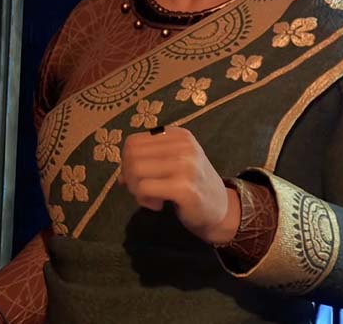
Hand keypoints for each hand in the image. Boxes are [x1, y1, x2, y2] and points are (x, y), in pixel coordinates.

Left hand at [118, 125, 240, 244]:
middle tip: (142, 190)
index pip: (133, 142)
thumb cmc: (193, 185)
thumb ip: (149, 162)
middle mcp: (183, 145)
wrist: (221, 208)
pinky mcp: (183, 187)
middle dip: (129, 176)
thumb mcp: (174, 164)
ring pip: (136, 171)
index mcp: (179, 135)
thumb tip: (121, 176)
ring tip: (150, 198)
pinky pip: (144, 189)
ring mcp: (185, 165)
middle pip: (132, 155)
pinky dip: (144, 200)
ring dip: (136, 189)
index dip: (127, 162)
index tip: (139, 177)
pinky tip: (157, 205)